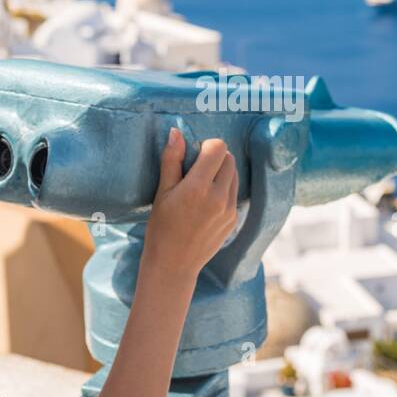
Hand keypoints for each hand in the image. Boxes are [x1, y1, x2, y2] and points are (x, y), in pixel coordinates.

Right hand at [143, 128, 238, 277]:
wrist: (174, 264)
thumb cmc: (161, 228)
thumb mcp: (162, 192)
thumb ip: (171, 160)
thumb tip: (176, 132)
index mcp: (199, 187)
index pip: (218, 148)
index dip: (206, 146)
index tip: (194, 155)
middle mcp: (219, 197)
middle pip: (229, 159)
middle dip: (215, 157)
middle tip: (197, 170)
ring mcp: (229, 209)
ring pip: (235, 174)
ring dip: (222, 172)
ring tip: (202, 185)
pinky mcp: (233, 219)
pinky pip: (234, 192)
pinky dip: (224, 188)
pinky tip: (206, 201)